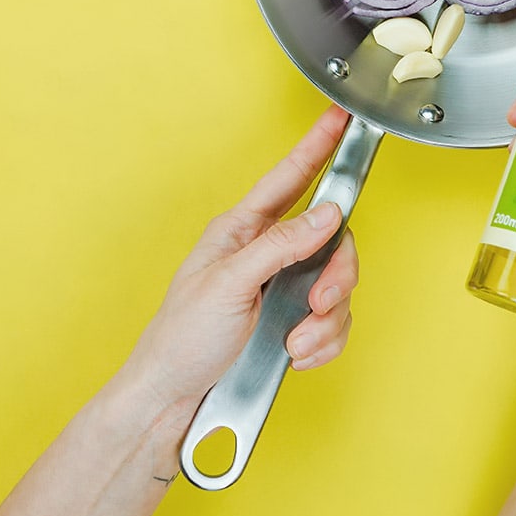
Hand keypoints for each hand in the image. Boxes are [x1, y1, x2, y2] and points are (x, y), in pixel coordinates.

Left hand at [123, 105, 357, 410]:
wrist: (175, 397)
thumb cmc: (182, 337)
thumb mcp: (229, 283)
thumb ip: (281, 245)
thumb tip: (326, 214)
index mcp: (243, 230)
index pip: (288, 178)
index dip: (316, 146)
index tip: (340, 118)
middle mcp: (267, 254)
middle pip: (332, 240)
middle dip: (336, 275)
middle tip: (320, 300)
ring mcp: (283, 289)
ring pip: (337, 286)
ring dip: (326, 319)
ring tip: (295, 341)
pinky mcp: (293, 322)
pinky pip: (333, 322)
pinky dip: (323, 342)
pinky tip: (297, 354)